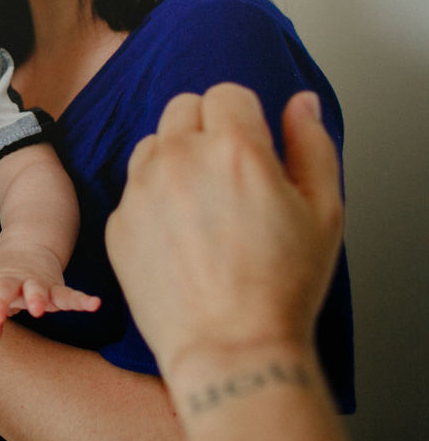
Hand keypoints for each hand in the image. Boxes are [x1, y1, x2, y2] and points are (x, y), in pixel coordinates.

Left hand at [0, 241, 99, 346]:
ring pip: (36, 289)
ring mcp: (36, 283)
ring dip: (36, 298)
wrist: (29, 248)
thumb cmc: (4, 282)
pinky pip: (69, 295)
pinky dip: (82, 300)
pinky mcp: (56, 287)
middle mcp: (14, 281)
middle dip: (0, 303)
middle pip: (5, 289)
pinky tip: (95, 304)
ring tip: (38, 310)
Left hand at [106, 83, 343, 377]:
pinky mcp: (117, 221)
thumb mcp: (324, 210)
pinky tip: (179, 236)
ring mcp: (140, 190)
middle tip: (228, 174)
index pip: (226, 93)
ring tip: (203, 206)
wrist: (229, 347)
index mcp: (233, 148)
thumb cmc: (280, 286)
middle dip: (207, 128)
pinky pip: (133, 188)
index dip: (244, 118)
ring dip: (174, 158)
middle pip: (183, 107)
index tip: (252, 147)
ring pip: (153, 144)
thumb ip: (311, 145)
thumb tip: (298, 104)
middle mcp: (178, 159)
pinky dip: (152, 199)